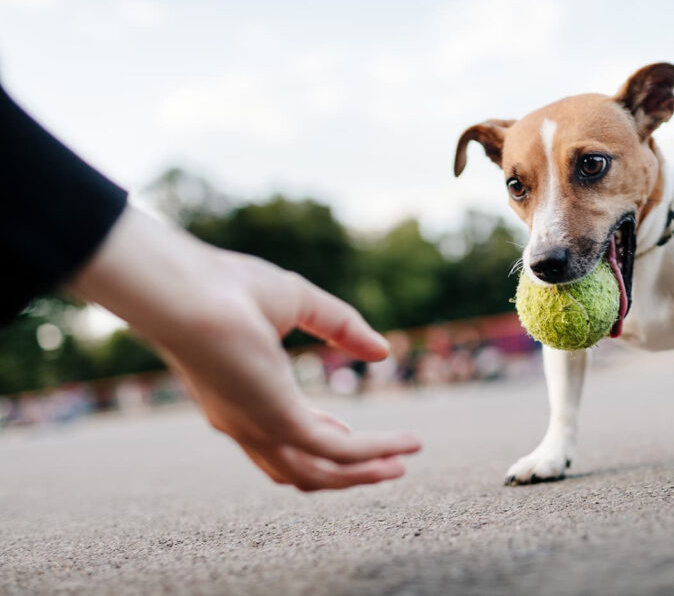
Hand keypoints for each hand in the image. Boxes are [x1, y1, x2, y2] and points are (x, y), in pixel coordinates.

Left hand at [68, 206, 420, 490]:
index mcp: (237, 396)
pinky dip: (375, 452)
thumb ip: (340, 326)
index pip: (278, 436)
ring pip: (319, 473)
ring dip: (364, 475)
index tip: (347, 431)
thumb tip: (382, 351)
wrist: (182, 289)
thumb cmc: (224, 286)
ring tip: (401, 467)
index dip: (317, 438)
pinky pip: (337, 451)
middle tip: (384, 466)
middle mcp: (243, 423)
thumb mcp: (295, 301)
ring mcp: (258, 428)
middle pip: (296, 470)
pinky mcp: (278, 422)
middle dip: (343, 473)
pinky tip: (403, 445)